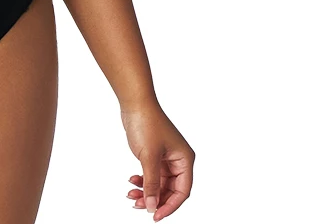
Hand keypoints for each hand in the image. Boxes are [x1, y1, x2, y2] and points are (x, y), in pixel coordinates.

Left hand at [121, 101, 193, 219]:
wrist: (134, 103)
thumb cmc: (146, 123)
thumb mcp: (149, 157)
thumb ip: (151, 183)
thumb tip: (152, 206)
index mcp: (184, 160)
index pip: (182, 191)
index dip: (170, 206)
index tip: (155, 216)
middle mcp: (178, 160)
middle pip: (170, 190)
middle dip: (155, 199)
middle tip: (139, 206)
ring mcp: (166, 158)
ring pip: (159, 184)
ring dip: (146, 191)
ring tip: (131, 196)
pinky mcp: (155, 154)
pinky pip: (151, 174)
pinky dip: (143, 180)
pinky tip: (132, 182)